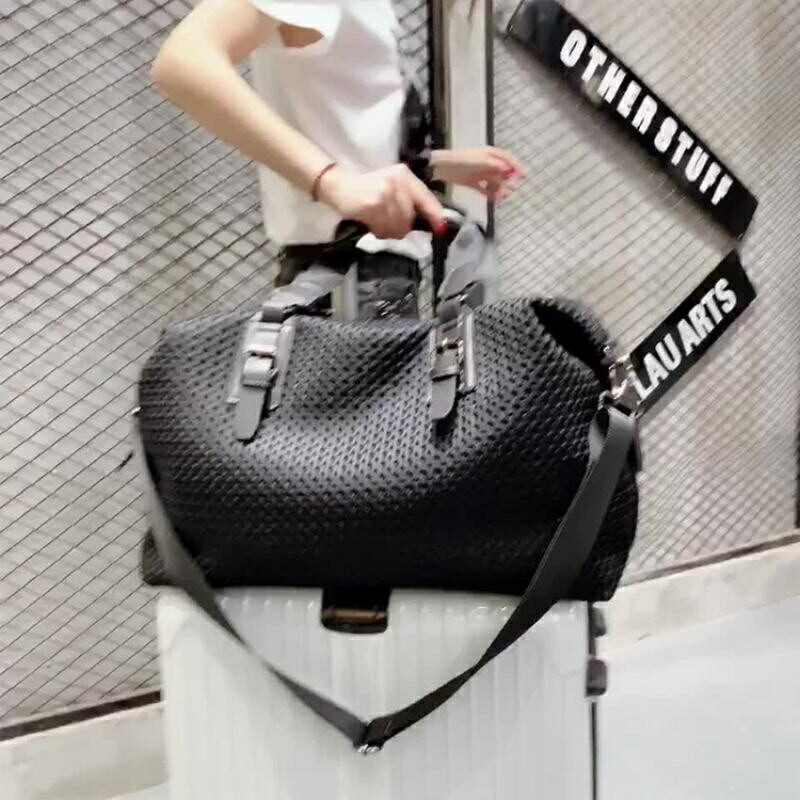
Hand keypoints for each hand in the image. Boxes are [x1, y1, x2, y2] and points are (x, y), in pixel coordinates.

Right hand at [317, 164, 446, 238]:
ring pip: (398, 226)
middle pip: (410, 218)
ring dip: (388, 231)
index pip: (426, 197)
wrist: (339, 185)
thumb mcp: (393, 187)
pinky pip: (383, 229)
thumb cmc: (368, 188)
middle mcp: (397, 182)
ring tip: (378, 223)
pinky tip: (370, 223)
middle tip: (388, 223)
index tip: (441, 228)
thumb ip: (413, 201)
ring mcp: (385, 193)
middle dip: (402, 227)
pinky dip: (378, 231)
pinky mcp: (372, 205)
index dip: (435, 215)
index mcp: (405, 176)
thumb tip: (437, 222)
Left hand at [431, 146, 524, 199]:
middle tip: (508, 190)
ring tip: (500, 197)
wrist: (443, 167)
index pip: (508, 159)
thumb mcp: (481, 161)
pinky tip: (493, 199)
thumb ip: (495, 166)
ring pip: (495, 182)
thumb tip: (509, 170)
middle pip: (503, 173)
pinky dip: (490, 194)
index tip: (524, 176)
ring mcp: (480, 173)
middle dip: (507, 181)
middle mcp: (487, 163)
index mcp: (490, 154)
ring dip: (499, 189)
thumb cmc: (462, 160)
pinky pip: (485, 189)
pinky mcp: (473, 183)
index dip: (516, 166)